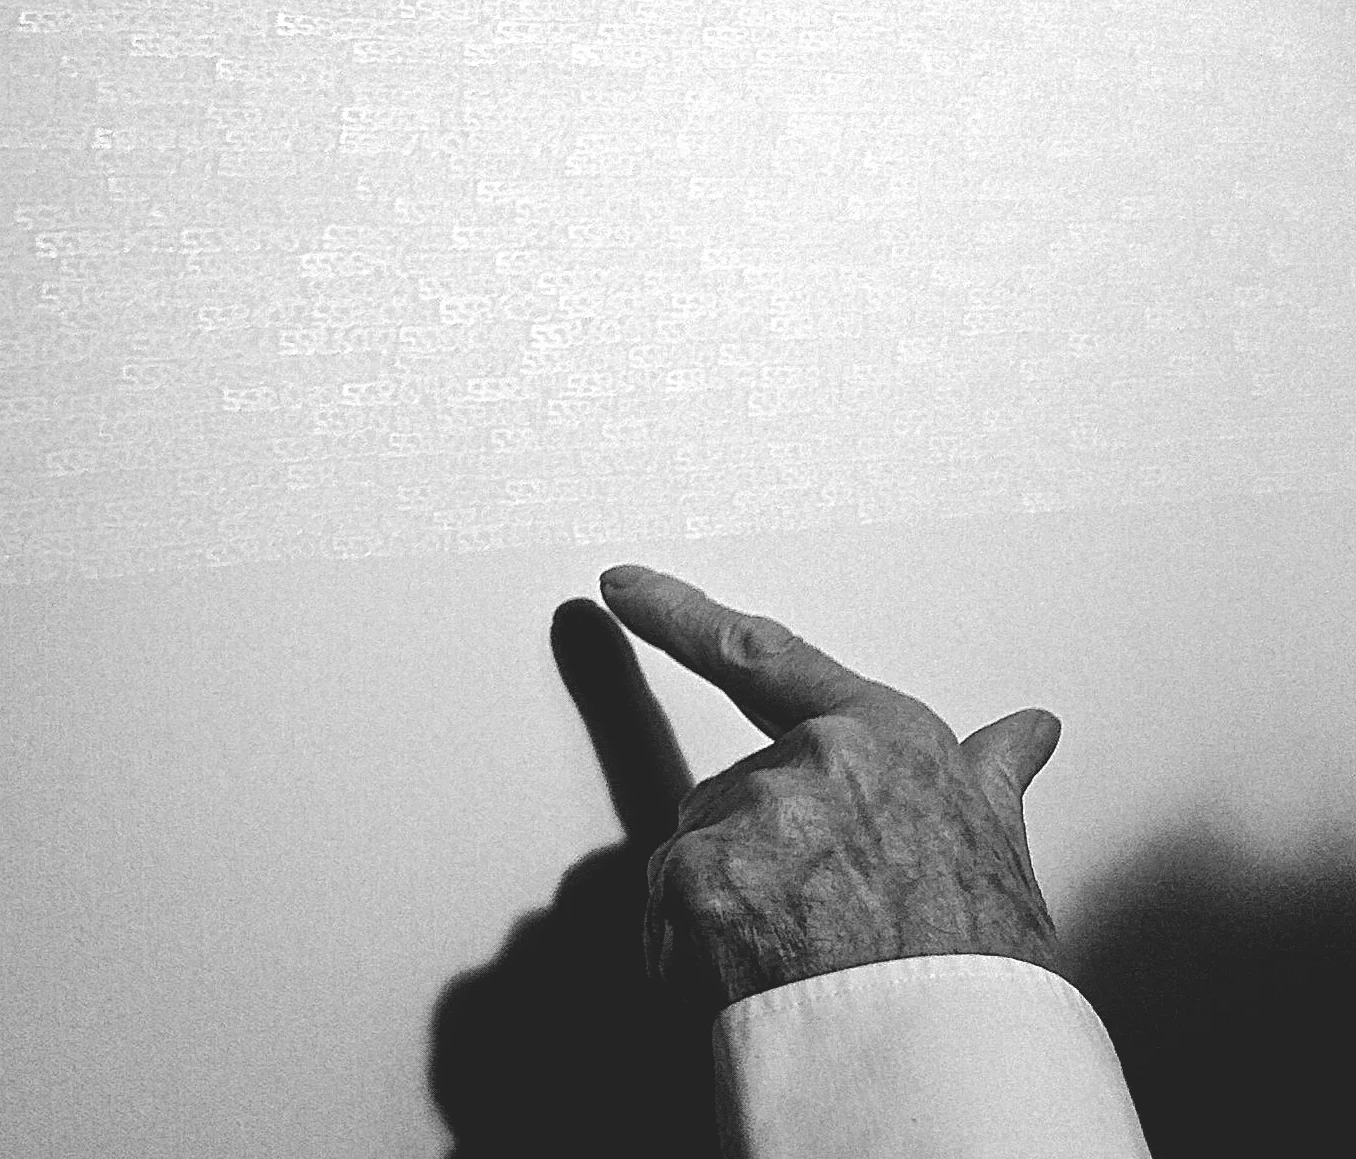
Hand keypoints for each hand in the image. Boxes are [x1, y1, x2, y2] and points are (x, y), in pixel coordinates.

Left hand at [597, 564, 1067, 1018]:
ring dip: (725, 912)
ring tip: (801, 964)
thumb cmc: (978, 968)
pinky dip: (690, 960)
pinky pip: (666, 918)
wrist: (949, 1066)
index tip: (625, 588)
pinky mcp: (700, 877)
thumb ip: (987, 778)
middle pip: (730, 795)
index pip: (761, 658)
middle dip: (754, 858)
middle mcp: (812, 758)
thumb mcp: (996, 850)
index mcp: (882, 737)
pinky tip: (756, 986)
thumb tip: (1028, 731)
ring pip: (697, 856)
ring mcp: (753, 815)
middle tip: (818, 927)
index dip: (682, 615)